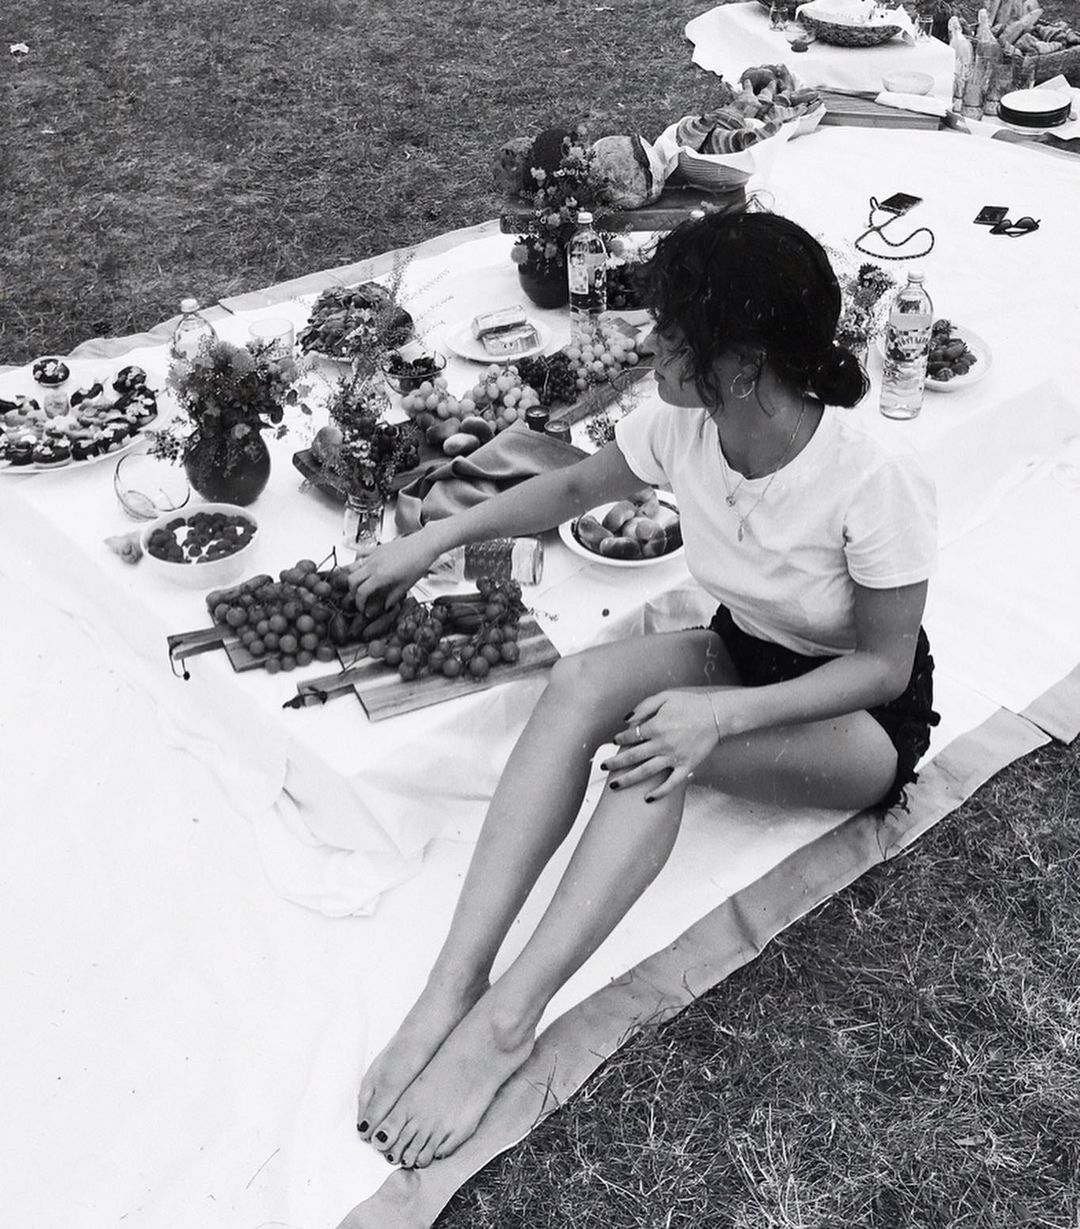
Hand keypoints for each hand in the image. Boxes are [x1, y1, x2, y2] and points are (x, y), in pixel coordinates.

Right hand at [348, 532, 438, 611]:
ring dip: (352, 577)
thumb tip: (386, 606)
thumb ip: (393, 597)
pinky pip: (360, 554)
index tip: (362, 607)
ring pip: (352, 566)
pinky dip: (357, 561)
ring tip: (358, 583)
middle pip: (351, 580)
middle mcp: (373, 565)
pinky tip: (362, 566)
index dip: (359, 602)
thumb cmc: (419, 563)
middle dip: (352, 591)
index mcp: (381, 576)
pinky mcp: (376, 548)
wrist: (424, 545)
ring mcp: (373, 555)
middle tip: (359, 597)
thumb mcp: (407, 585)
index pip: (361, 592)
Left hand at [606, 689, 726, 800]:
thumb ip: (644, 707)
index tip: (615, 741)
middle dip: (615, 763)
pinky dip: (660, 792)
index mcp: (656, 726)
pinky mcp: (687, 766)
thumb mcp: (665, 697)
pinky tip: (648, 798)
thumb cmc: (690, 704)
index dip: (620, 739)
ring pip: (646, 772)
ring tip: (614, 786)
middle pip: (632, 757)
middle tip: (603, 767)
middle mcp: (662, 744)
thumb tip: (626, 720)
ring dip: (628, 780)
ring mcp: (674, 757)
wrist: (717, 715)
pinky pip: (671, 783)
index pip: (631, 736)